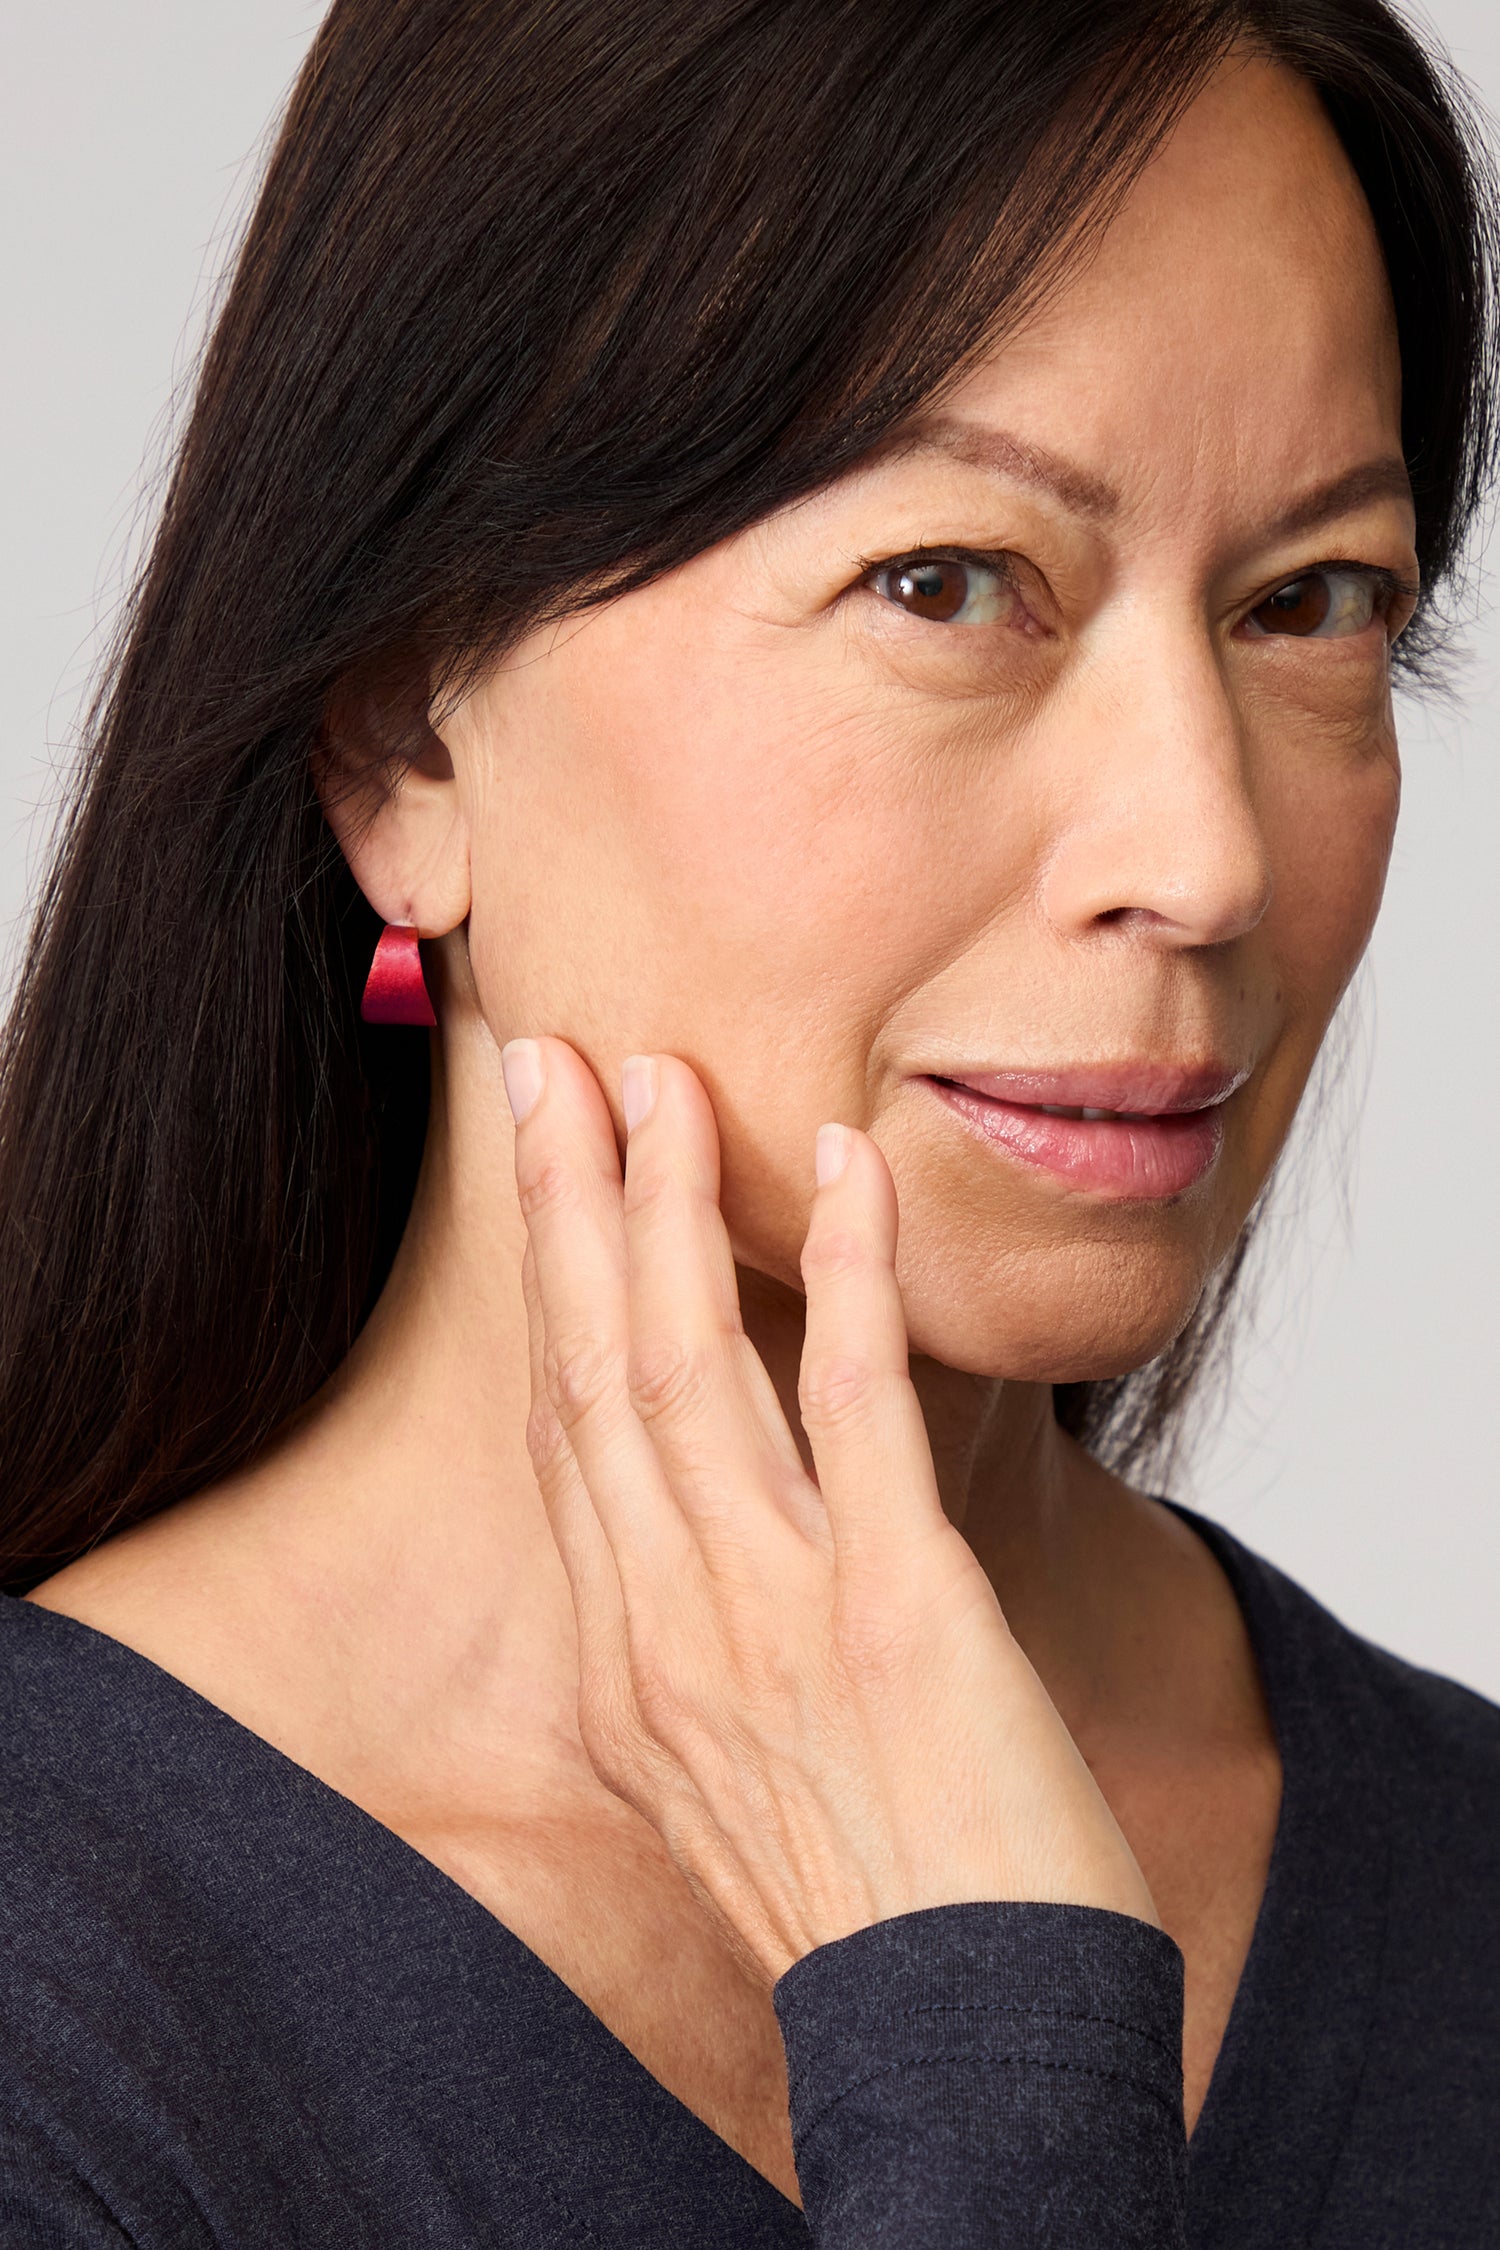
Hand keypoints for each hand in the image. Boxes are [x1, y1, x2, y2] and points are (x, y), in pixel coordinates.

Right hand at [503, 1034, 1158, 1986]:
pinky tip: (846, 1166)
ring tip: (656, 1077)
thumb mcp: (727, 1774)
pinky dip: (848, 1277)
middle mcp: (669, 1624)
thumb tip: (674, 1561)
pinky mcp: (896, 1610)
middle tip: (550, 1056)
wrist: (962, 2038)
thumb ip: (687, 1652)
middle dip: (566, 1204)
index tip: (541, 1159)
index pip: (564, 1430)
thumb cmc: (870, 1900)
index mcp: (627, 1660)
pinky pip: (858, 1408)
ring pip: (688, 1369)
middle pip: (596, 1371)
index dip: (547, 1283)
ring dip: (667, 1209)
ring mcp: (772, 1614)